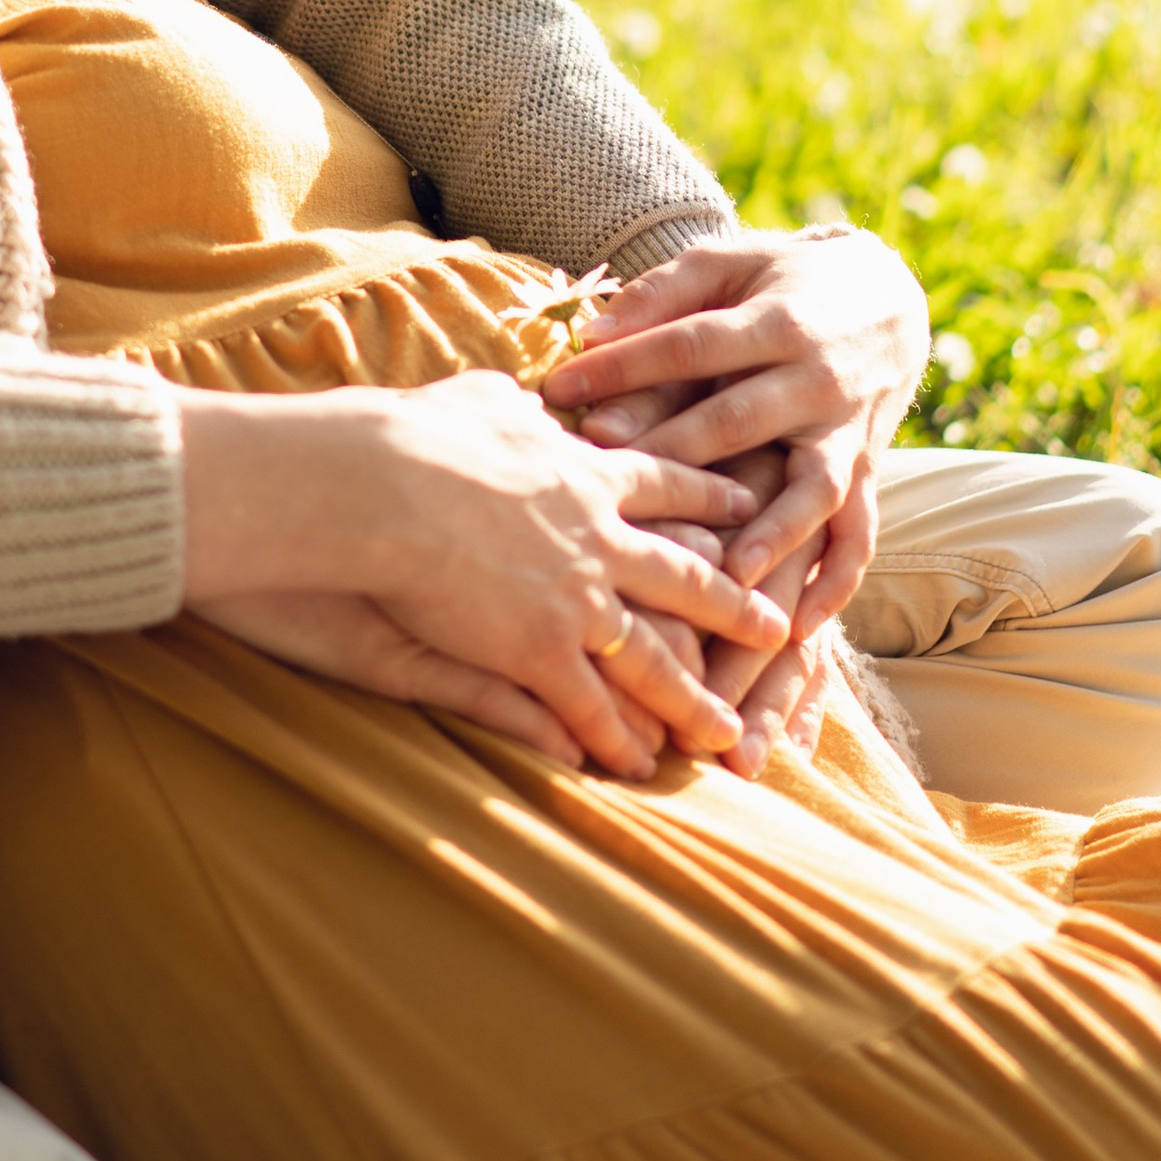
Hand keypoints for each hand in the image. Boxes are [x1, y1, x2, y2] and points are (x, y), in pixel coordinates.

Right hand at [180, 370, 787, 783]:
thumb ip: (512, 406)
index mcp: (583, 474)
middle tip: (776, 630)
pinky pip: (587, 705)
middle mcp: (598, 539)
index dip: (706, 504)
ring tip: (725, 729)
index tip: (744, 513)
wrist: (384, 483)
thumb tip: (524, 397)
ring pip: (651, 660)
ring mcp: (575, 599)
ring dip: (691, 699)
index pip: (663, 487)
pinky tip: (633, 764)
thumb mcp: (477, 400)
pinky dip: (610, 737)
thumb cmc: (416, 432)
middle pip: (683, 581)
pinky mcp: (537, 649)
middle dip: (733, 610)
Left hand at [540, 229, 926, 608]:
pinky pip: (860, 533)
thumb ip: (665, 292)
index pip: (691, 347)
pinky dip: (838, 582)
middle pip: (739, 421)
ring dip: (773, 536)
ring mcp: (848, 431)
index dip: (624, 366)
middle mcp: (818, 380)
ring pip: (812, 490)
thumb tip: (595, 331)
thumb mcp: (728, 263)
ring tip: (728, 581)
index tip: (558, 389)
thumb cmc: (783, 280)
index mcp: (777, 322)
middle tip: (614, 492)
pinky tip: (800, 626)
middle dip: (673, 453)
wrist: (888, 297)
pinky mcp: (868, 470)